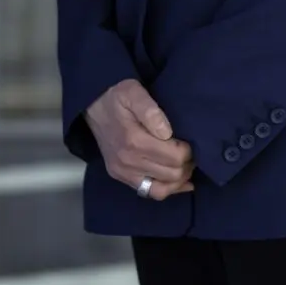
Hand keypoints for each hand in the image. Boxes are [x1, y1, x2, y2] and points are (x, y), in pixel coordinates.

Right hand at [85, 79, 193, 200]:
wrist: (93, 104)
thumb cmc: (117, 96)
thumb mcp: (134, 92)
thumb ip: (151, 111)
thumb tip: (167, 132)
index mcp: (134, 140)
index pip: (174, 157)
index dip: (188, 151)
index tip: (191, 140)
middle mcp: (128, 161)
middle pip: (171, 174)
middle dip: (187, 164)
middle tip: (192, 152)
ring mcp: (123, 172)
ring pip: (161, 190)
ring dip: (179, 179)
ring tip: (186, 165)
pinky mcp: (120, 176)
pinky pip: (148, 192)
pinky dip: (166, 189)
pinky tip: (179, 183)